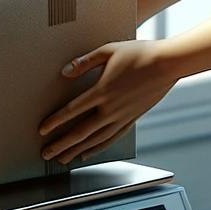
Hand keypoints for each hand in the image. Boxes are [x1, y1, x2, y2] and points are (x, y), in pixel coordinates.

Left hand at [38, 39, 178, 164]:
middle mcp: (111, 108)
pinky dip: (97, 148)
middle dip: (61, 144)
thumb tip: (65, 71)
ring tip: (62, 159)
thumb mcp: (108, 50)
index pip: (72, 111)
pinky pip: (111, 138)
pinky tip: (87, 153)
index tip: (42, 130)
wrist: (168, 64)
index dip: (55, 122)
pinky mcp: (132, 119)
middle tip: (46, 154)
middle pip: (80, 132)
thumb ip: (84, 62)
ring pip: (95, 140)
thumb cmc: (139, 53)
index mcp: (102, 91)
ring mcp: (122, 117)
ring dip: (76, 150)